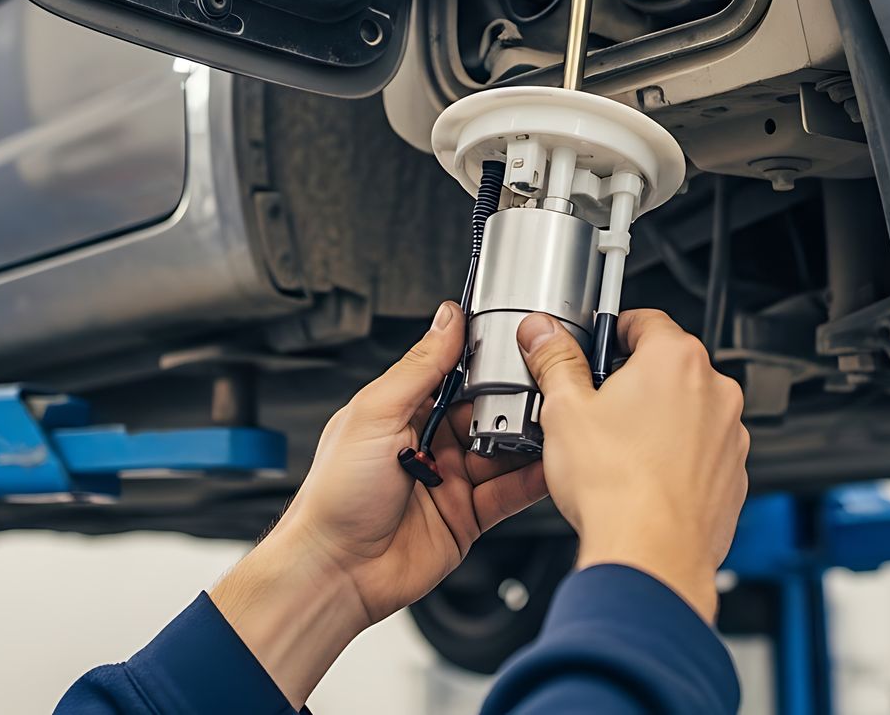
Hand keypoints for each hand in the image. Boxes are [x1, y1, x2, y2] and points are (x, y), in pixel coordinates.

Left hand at [210, 302, 547, 705]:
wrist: (335, 570)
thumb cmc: (336, 495)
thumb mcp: (376, 413)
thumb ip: (419, 367)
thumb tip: (446, 319)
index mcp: (403, 412)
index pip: (456, 376)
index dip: (487, 365)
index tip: (518, 350)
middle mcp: (429, 444)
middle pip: (487, 413)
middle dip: (515, 403)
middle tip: (543, 392)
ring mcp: (450, 482)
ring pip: (504, 452)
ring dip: (527, 440)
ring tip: (554, 427)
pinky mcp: (467, 518)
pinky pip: (509, 494)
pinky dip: (532, 480)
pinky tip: (550, 466)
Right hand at [518, 309, 748, 621]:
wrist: (651, 555)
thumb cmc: (615, 487)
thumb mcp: (564, 411)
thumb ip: (555, 362)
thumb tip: (543, 335)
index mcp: (675, 359)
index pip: (645, 320)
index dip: (613, 332)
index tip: (595, 350)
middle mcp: (715, 391)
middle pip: (668, 367)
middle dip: (633, 382)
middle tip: (596, 409)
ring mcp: (730, 435)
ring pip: (688, 411)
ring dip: (658, 421)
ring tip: (618, 451)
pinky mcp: (734, 474)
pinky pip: (702, 452)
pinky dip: (677, 458)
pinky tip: (643, 479)